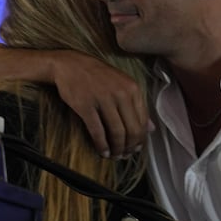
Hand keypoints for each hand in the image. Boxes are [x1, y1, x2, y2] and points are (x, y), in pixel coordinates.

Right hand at [0, 43, 150, 157]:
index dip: (140, 139)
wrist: (68, 64)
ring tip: (113, 155)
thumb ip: (136, 106)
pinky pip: (98, 131)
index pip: (142, 120)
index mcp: (132, 88)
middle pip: (130, 129)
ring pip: (116, 132)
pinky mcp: (85, 106)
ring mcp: (103, 99)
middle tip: (125, 156)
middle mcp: (120, 93)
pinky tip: (102, 151)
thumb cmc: (96, 76)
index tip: (136, 148)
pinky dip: (102, 145)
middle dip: (129, 147)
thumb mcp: (120, 85)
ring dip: (116, 148)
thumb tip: (152, 128)